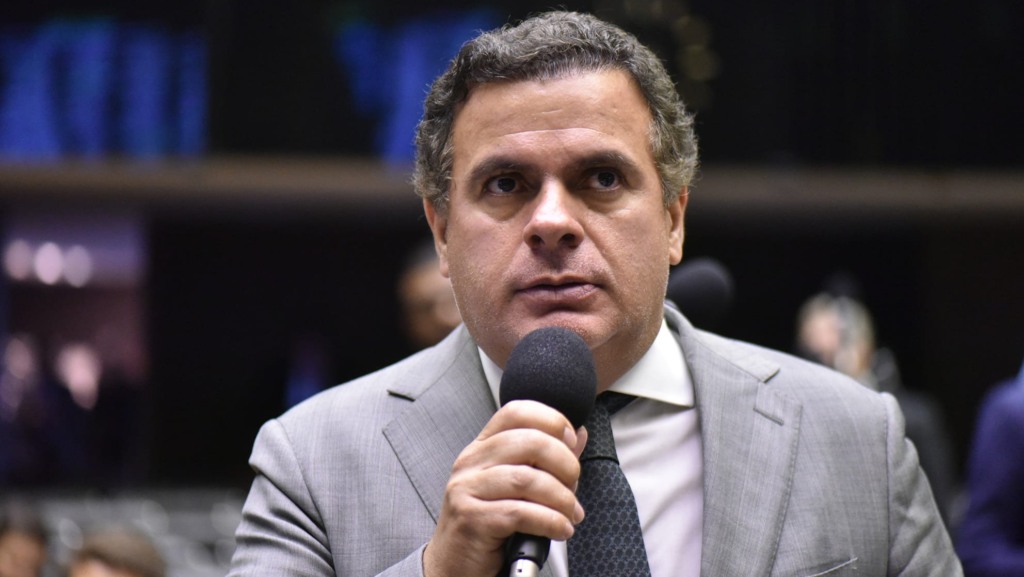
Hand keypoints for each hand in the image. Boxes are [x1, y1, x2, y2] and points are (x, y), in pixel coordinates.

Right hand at [423, 400, 587, 576]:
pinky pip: (520, 513)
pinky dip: (550, 521)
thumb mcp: (514, 487)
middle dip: (565, 463)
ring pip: (527, 479)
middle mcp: (471, 462)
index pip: (516, 412)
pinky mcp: (471, 519)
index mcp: (482, 447)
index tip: (571, 441)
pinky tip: (560, 529)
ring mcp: (467, 489)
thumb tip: (578, 434)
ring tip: (571, 514)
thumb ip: (545, 460)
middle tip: (574, 485)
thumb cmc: (487, 524)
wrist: (454, 565)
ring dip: (561, 497)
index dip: (551, 419)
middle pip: (529, 441)